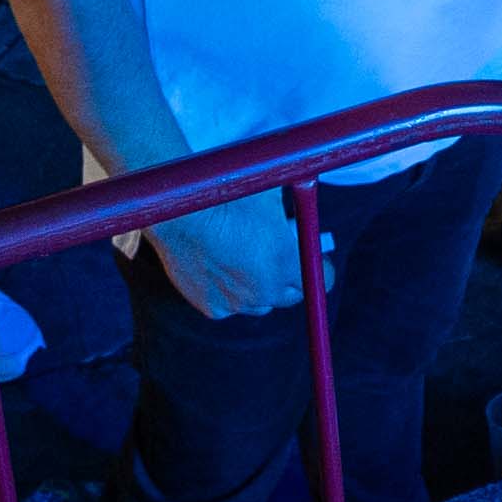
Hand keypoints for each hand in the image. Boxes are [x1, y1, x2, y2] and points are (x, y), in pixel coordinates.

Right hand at [146, 188, 310, 319]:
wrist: (180, 212)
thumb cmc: (226, 194)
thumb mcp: (270, 192)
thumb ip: (293, 204)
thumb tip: (308, 194)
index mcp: (286, 262)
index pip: (321, 279)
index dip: (318, 268)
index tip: (314, 258)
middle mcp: (265, 289)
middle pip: (290, 295)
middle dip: (288, 279)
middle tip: (280, 259)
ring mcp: (238, 302)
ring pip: (258, 303)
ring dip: (256, 287)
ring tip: (244, 259)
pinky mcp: (213, 309)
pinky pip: (229, 305)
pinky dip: (226, 292)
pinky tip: (217, 267)